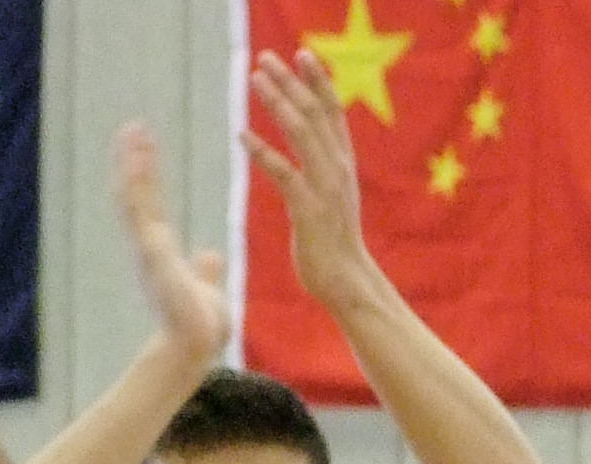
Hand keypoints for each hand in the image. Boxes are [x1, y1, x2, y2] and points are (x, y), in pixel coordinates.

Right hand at [114, 123, 227, 363]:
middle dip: (134, 161)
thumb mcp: (206, 288)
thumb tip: (211, 254)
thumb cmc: (201, 326)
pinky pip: (142, 213)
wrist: (195, 348)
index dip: (147, 176)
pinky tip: (138, 160)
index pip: (151, 204)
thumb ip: (206, 270)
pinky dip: (137, 185)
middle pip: (138, 195)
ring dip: (132, 165)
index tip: (146, 148)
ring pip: (135, 199)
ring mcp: (148, 250)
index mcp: (162, 252)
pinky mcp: (152, 254)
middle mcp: (150, 247)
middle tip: (131, 127)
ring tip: (132, 132)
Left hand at [242, 52, 378, 309]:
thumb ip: (324, 167)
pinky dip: (263, 151)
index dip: (319, 81)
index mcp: (343, 163)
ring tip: (255, 79)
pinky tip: (242, 135)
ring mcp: (325, 187)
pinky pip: (284, 173)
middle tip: (266, 57)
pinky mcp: (309, 209)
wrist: (348, 282)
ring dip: (277, 103)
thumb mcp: (334, 195)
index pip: (333, 112)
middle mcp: (337, 168)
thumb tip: (313, 146)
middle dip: (291, 82)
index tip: (302, 53)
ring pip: (301, 134)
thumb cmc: (335, 242)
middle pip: (314, 113)